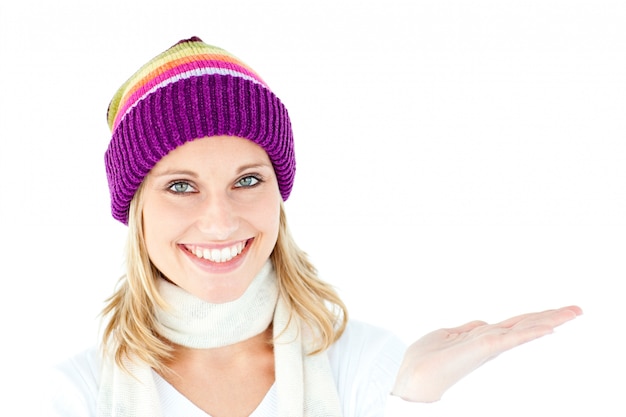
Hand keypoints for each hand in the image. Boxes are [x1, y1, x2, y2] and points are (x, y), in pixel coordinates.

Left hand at [392, 305, 582, 402]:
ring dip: (548, 319)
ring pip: (522, 329)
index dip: (535, 317)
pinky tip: (547, 328)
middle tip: (577, 310)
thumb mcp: (446, 336)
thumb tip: (482, 322)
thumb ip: (466, 330)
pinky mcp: (481, 349)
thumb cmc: (424, 360)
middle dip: (550, 316)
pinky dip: (529, 333)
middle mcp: (489, 343)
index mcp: (482, 339)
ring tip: (572, 313)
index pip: (513, 325)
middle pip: (524, 324)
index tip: (557, 312)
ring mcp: (487, 346)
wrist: (411, 377)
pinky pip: (509, 338)